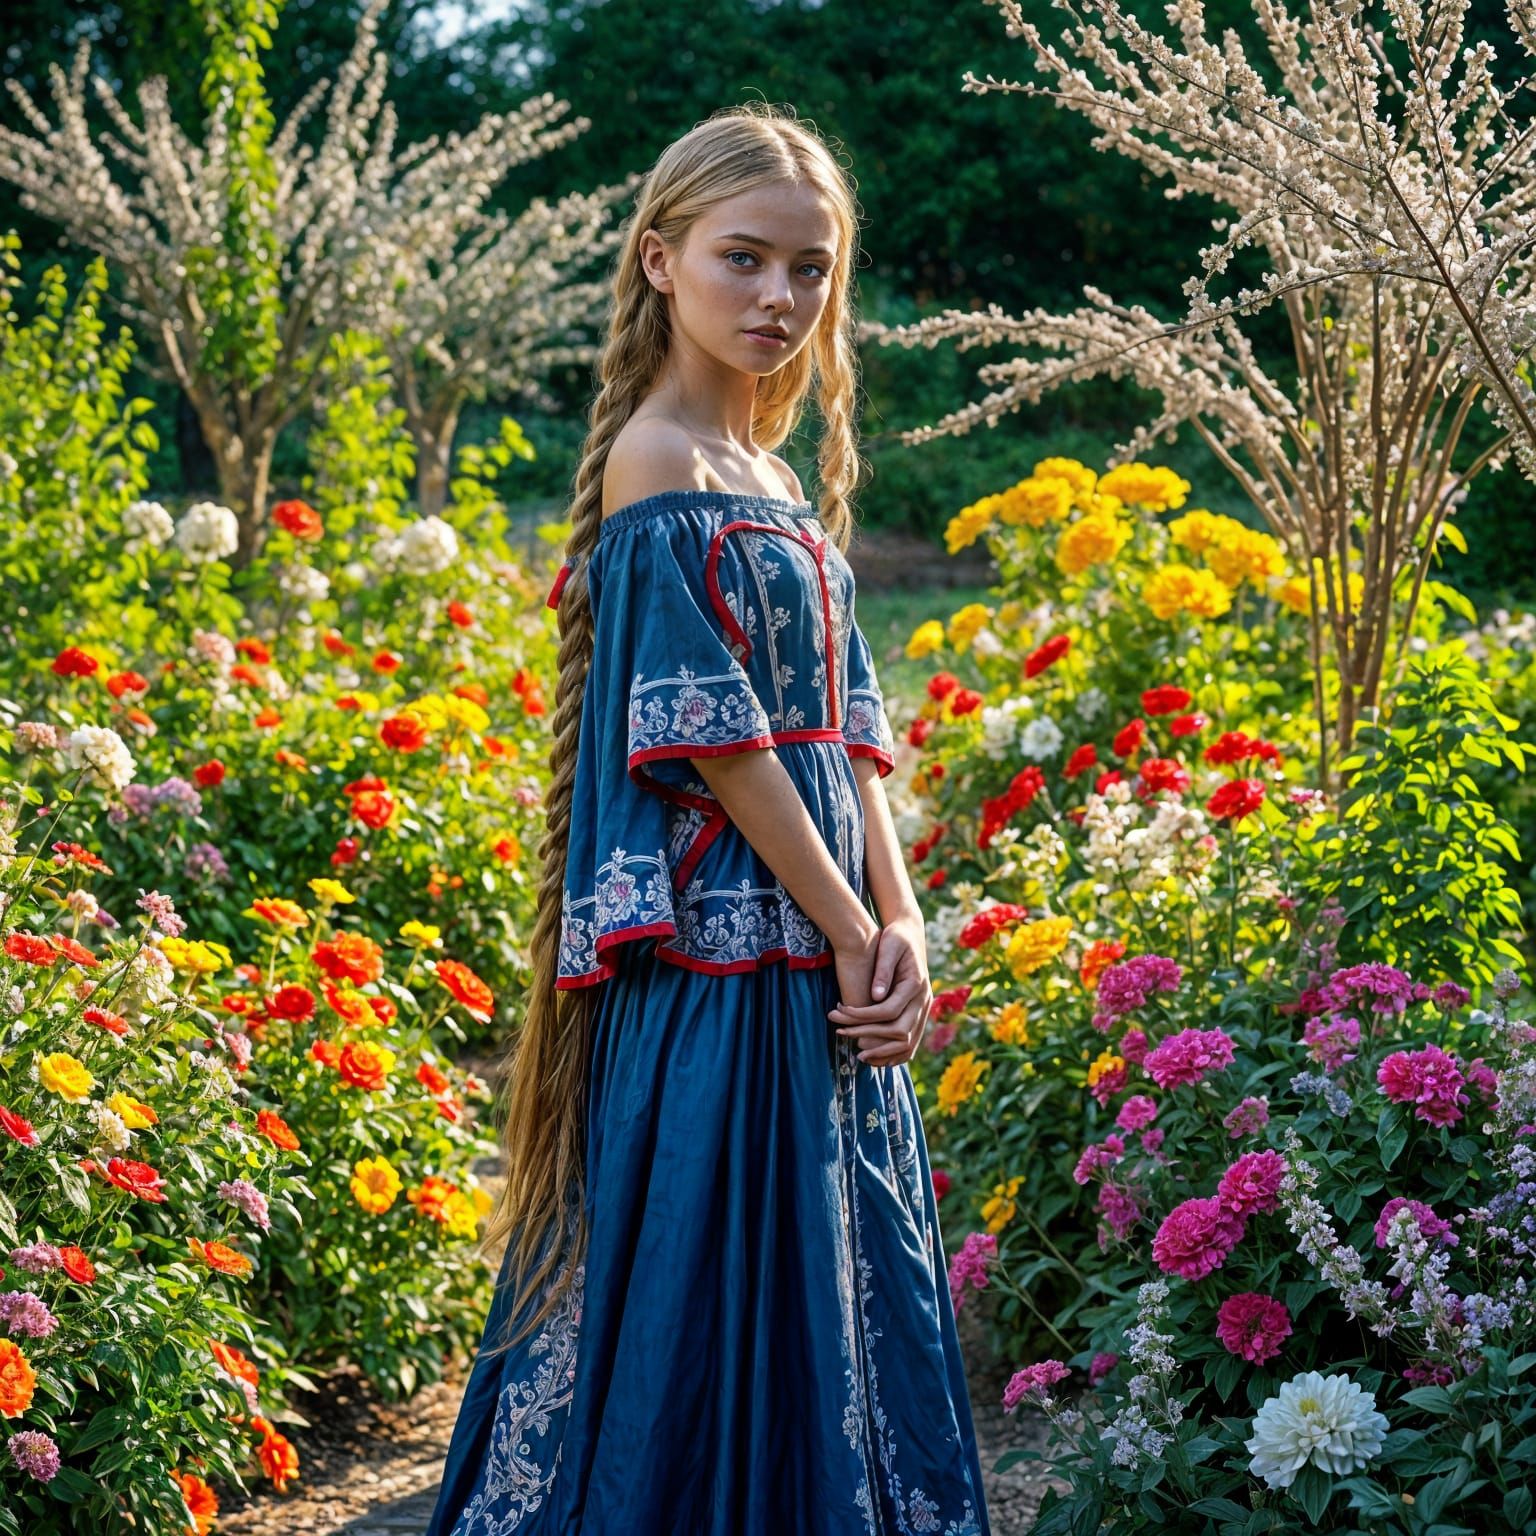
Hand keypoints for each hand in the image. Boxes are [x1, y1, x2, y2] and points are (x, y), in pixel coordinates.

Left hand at [828, 910, 931, 1068]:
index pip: (889, 1011)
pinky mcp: (919, 1015)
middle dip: (868, 1035)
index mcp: (916, 984)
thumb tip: (876, 996)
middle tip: (840, 1033)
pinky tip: (874, 1057)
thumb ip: (883, 970)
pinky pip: (911, 1043)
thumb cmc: (896, 939)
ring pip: (909, 1043)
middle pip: (899, 1032)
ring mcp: (924, 1010)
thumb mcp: (888, 946)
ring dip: (883, 1053)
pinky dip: (894, 1055)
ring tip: (857, 1056)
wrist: (911, 936)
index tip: (840, 1014)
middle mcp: (924, 1000)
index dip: (863, 1016)